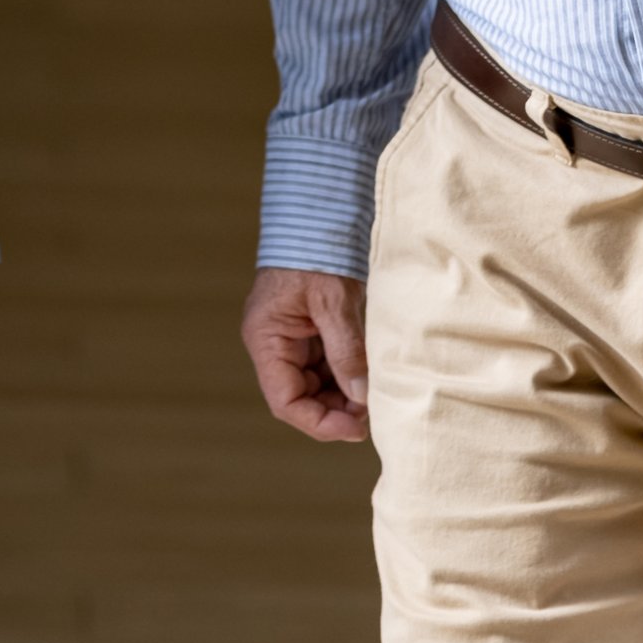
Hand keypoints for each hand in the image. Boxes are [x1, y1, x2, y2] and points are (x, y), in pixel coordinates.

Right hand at [242, 266, 371, 441]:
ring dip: (344, 395)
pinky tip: (370, 375)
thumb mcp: (334, 303)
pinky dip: (347, 376)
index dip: (321, 422)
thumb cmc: (317, 252)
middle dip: (337, 410)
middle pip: (301, 398)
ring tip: (375, 393)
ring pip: (316, 386)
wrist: (318, 215)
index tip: (358, 428)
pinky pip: (326, 367)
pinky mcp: (310, 331)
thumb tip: (362, 397)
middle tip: (374, 410)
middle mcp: (273, 345)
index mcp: (266, 340)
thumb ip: (346, 352)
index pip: (286, 402)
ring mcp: (291, 339)